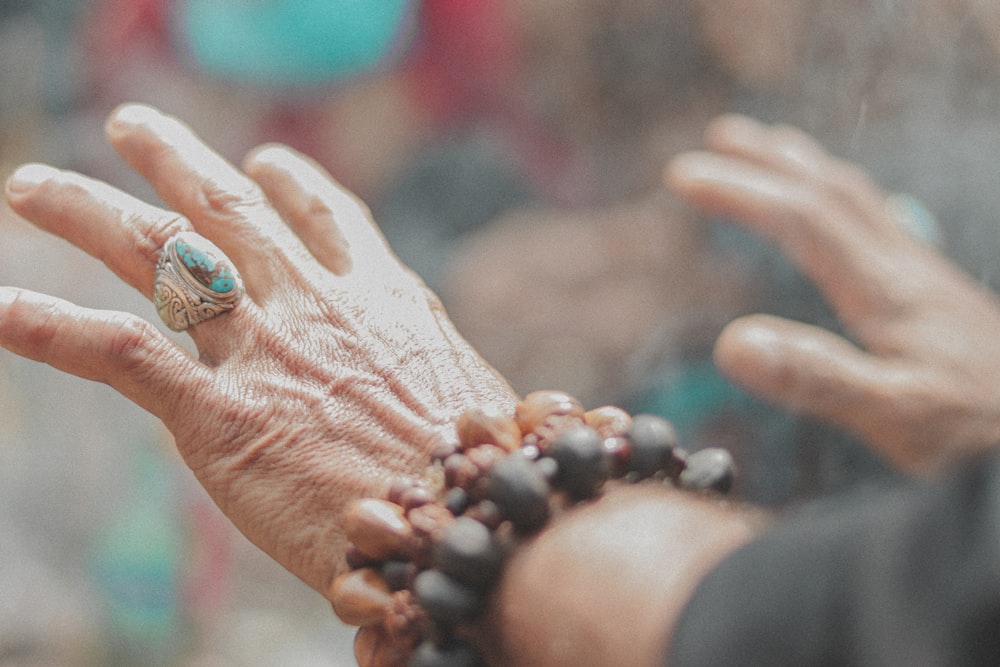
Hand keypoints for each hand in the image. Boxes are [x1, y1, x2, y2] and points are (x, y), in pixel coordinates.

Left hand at [0, 103, 515, 594]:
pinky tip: (5, 308)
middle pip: (229, 212)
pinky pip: (121, 353)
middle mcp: (316, 306)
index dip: (293, 184)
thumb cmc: (477, 477)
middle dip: (176, 161)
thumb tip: (435, 401)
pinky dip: (54, 327)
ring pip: (160, 254)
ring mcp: (265, 351)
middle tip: (134, 127)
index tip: (268, 161)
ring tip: (35, 186)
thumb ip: (425, 380)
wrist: (463, 521)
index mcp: (384, 301)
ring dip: (88, 211)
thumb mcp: (466, 399)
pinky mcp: (220, 414)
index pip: (330, 219)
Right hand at [667, 114, 999, 472]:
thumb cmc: (977, 434)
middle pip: (830, 193)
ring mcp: (923, 278)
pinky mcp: (935, 294)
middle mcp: (905, 270)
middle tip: (718, 136)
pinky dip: (841, 198)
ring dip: (805, 168)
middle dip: (767, 162)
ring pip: (858, 200)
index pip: (802, 220)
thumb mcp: (894, 417)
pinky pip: (878, 222)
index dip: (741, 191)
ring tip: (770, 150)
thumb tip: (730, 343)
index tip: (683, 175)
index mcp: (886, 292)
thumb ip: (816, 378)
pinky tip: (839, 214)